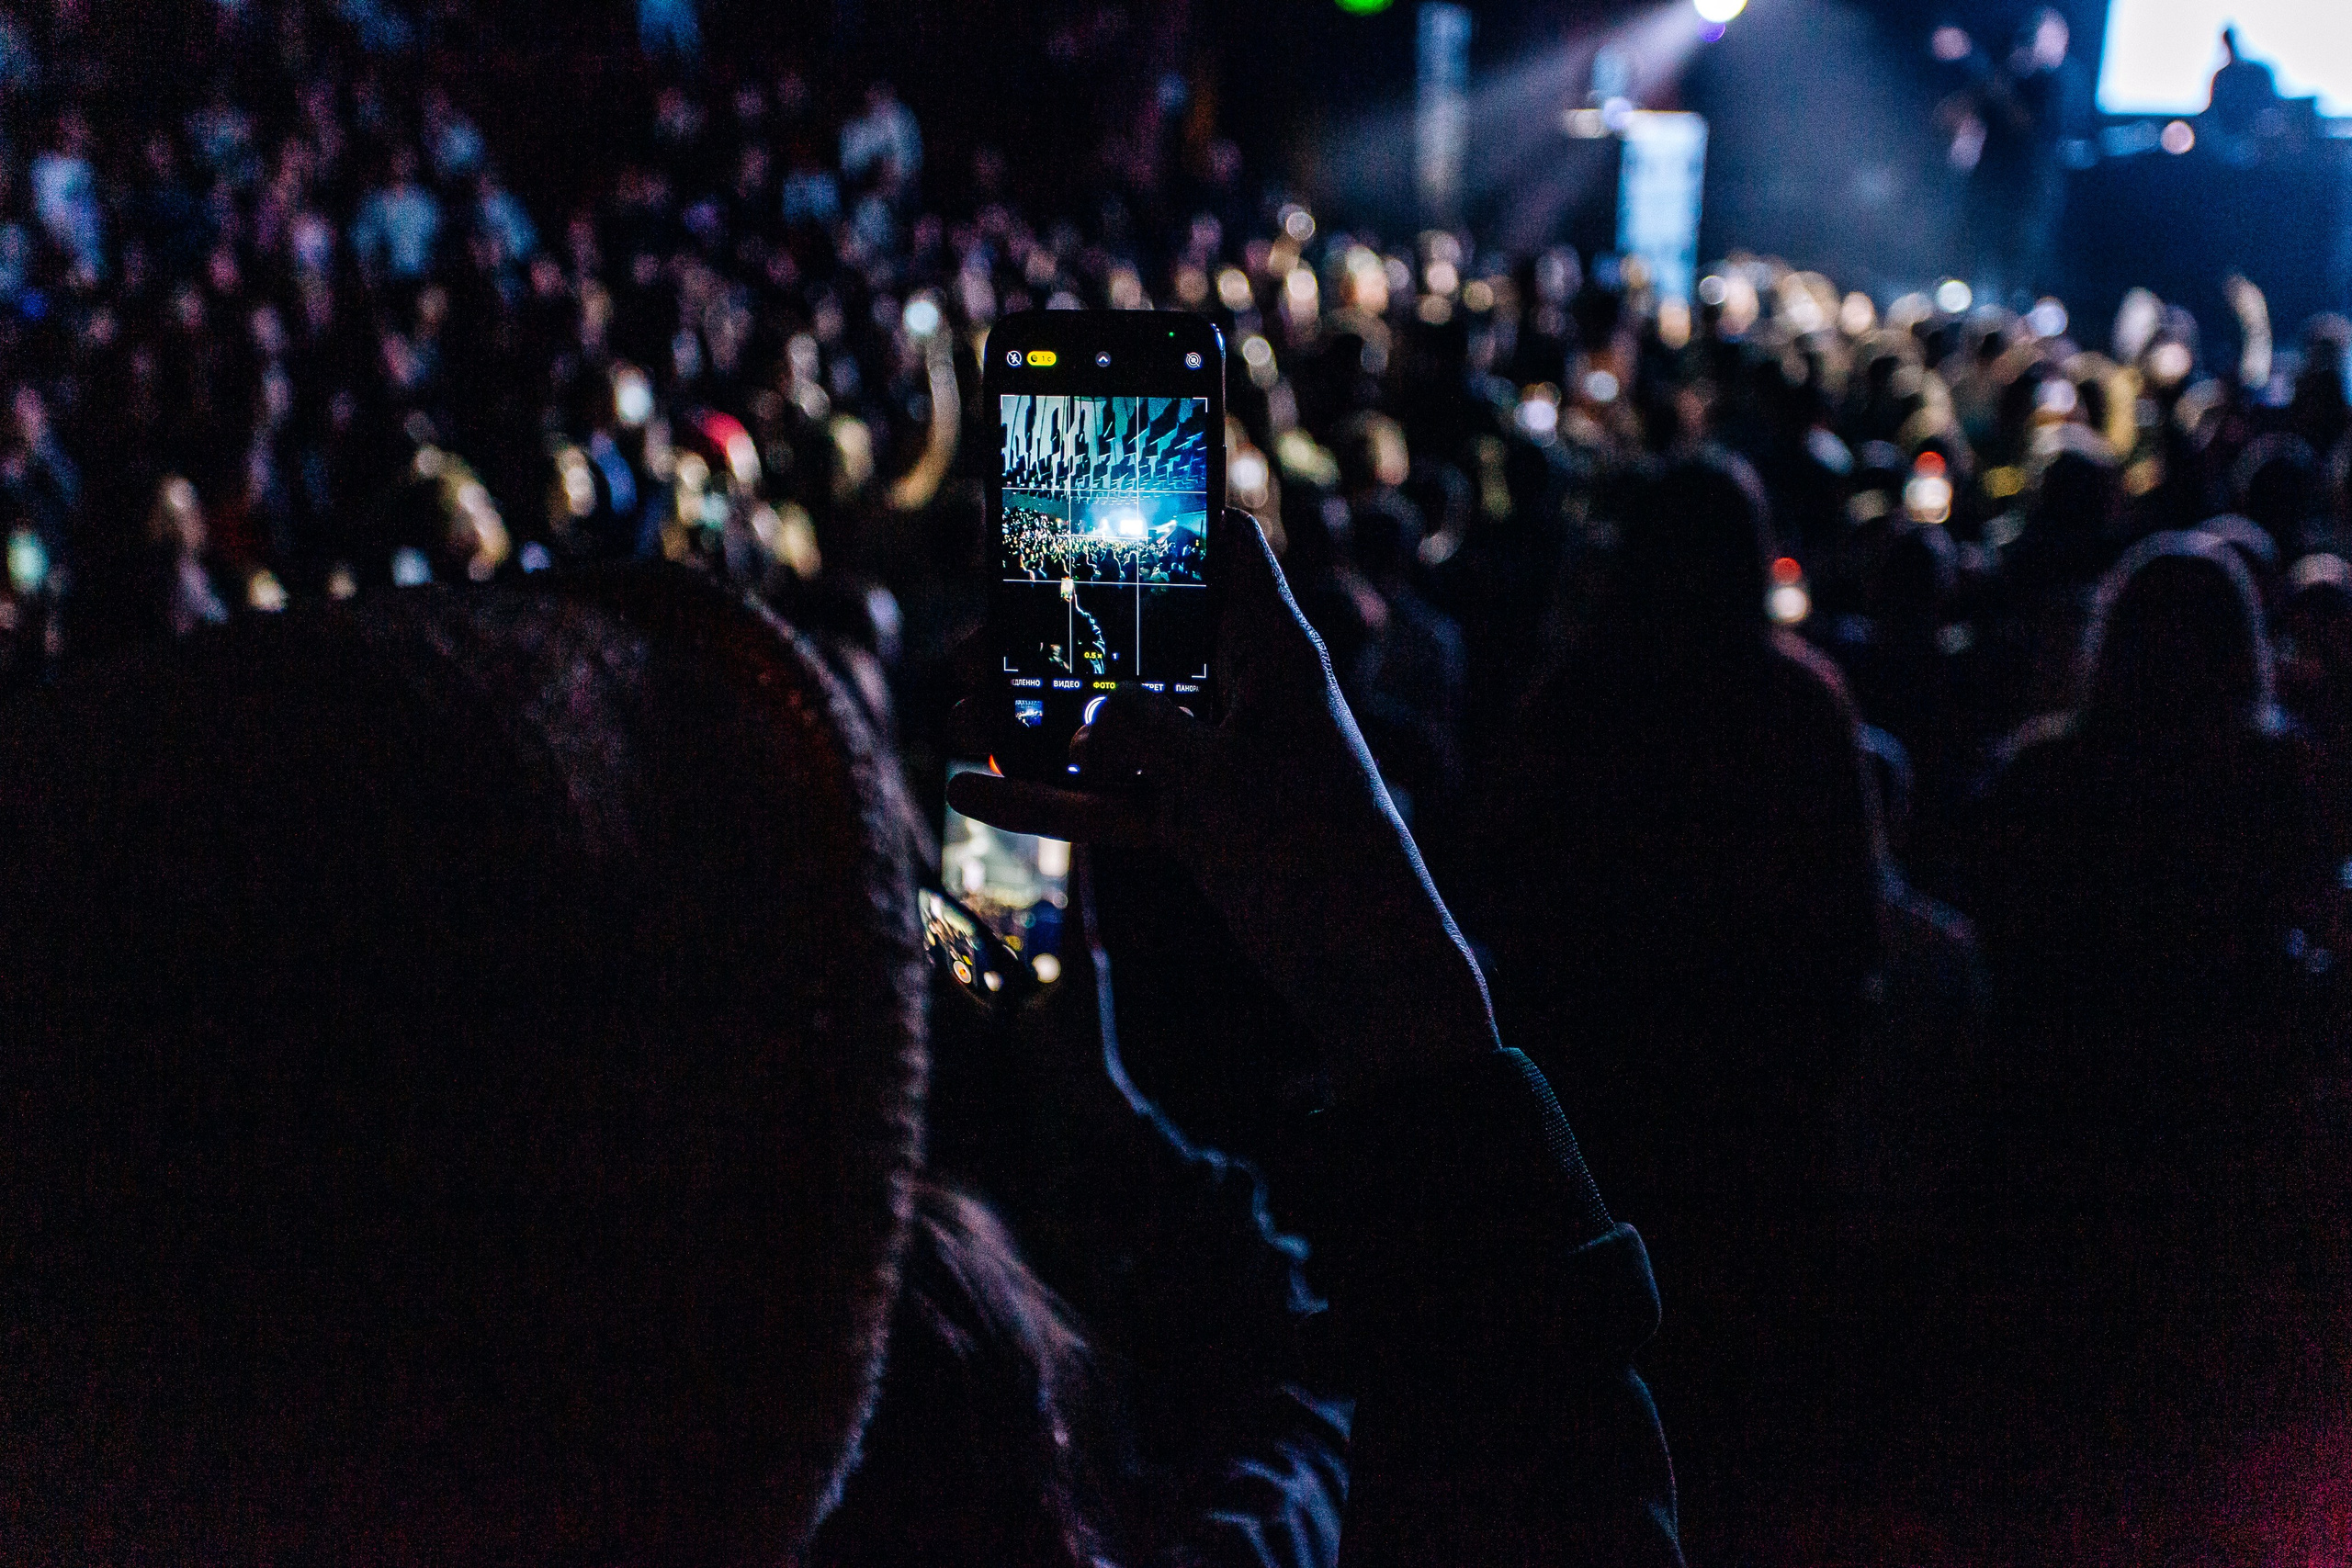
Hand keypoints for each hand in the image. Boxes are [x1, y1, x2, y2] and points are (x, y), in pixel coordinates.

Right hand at [948, 510, 1496, 1098]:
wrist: (1366, 965)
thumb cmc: (1315, 852)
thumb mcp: (1215, 780)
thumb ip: (1138, 730)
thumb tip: (1081, 719)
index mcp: (1270, 649)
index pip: (1224, 547)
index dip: (1163, 516)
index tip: (1083, 505)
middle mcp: (1240, 690)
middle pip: (1141, 636)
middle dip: (1060, 631)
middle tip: (977, 628)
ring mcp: (1213, 757)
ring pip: (1111, 720)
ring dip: (1035, 719)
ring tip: (957, 705)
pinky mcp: (1193, 819)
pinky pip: (1106, 797)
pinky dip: (1046, 798)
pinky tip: (968, 790)